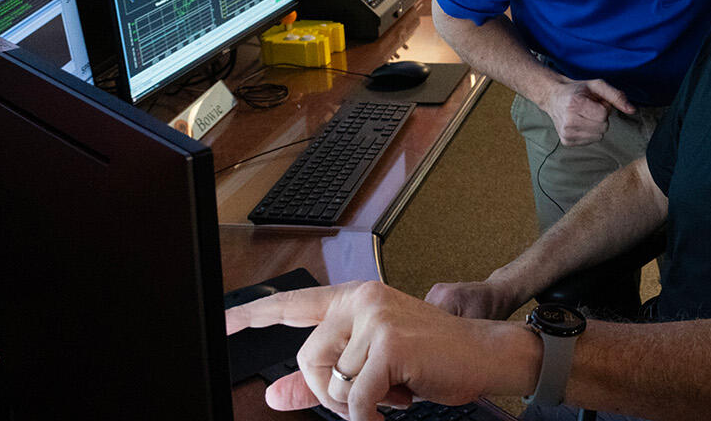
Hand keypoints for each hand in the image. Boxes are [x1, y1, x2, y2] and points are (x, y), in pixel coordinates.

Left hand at [226, 281, 532, 418]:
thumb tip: (275, 395)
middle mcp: (363, 301)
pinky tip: (397, 401)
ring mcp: (375, 318)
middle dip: (332, 391)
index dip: (254, 315)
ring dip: (359, 403)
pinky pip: (356, 398)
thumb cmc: (433, 358)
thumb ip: (321, 378)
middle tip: (371, 393)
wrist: (484, 354)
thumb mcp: (372, 366)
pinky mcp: (388, 344)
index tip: (225, 323)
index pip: (294, 304)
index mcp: (356, 300)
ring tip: (392, 390)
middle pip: (308, 359)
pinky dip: (372, 413)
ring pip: (332, 383)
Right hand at [542, 79, 635, 145]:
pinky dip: (590, 132)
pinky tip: (580, 123)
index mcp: (574, 104)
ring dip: (596, 126)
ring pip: (599, 136)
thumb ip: (616, 96)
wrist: (554, 97)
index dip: (603, 107)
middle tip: (589, 108)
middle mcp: (568, 121)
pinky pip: (591, 141)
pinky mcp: (566, 141)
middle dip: (601, 117)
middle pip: (603, 127)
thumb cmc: (578, 90)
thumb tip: (632, 110)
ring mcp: (566, 133)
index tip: (593, 101)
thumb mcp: (597, 86)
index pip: (603, 115)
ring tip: (585, 115)